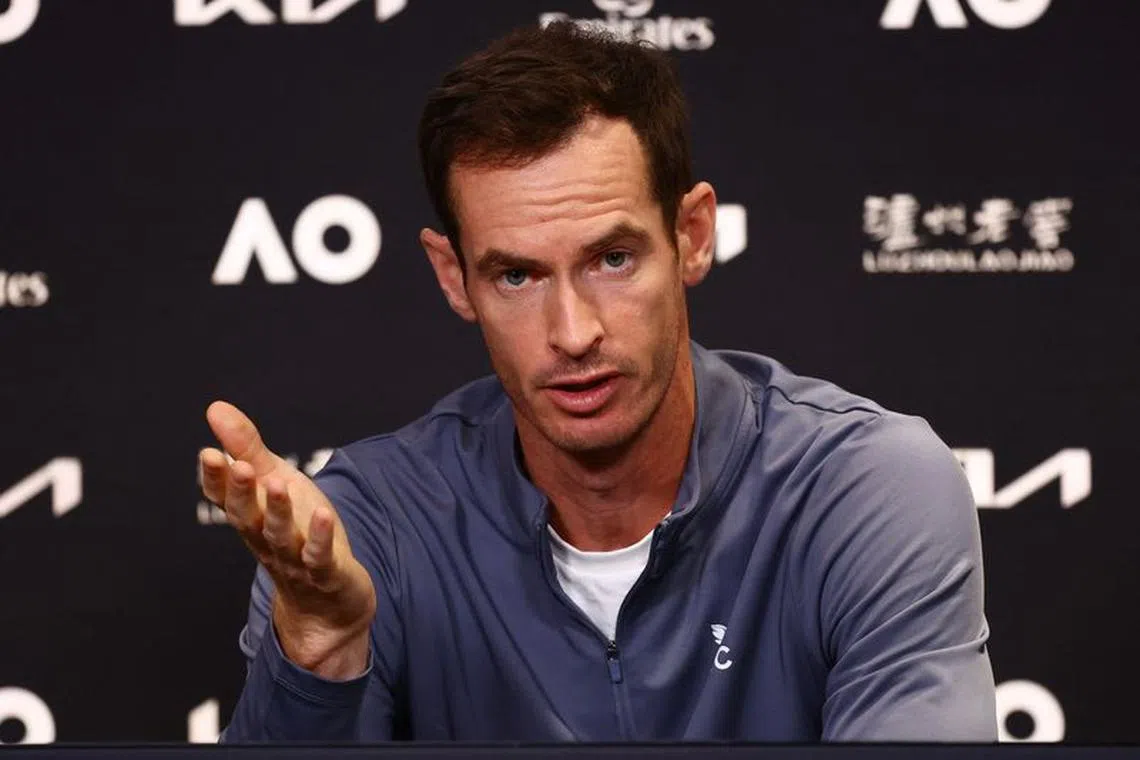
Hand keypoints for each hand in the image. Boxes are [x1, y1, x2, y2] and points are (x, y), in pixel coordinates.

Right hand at [199, 401, 376, 677]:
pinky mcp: (326, 573)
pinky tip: (324, 516)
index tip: (208, 453)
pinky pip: (320, 557)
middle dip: (241, 492)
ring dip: (277, 511)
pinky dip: (321, 538)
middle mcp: (266, 538)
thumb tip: (214, 407)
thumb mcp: (275, 482)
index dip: (217, 479)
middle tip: (236, 464)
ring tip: (277, 482)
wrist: (328, 601)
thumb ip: (247, 448)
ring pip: (281, 536)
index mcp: (253, 515)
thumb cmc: (298, 531)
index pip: (226, 497)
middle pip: (248, 517)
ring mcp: (295, 559)